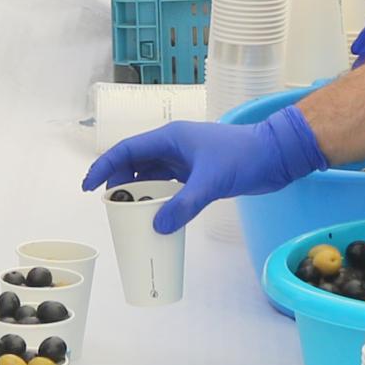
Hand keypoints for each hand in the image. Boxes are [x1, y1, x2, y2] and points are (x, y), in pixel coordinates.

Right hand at [80, 105, 322, 236]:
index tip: (88, 187)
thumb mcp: (211, 182)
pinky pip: (168, 186)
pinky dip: (158, 199)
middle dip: (119, 184)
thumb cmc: (244, 157)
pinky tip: (156, 215)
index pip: (126, 150)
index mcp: (170, 137)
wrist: (275, 155)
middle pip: (135, 163)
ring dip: (139, 193)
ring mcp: (185, 159)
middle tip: (112, 207)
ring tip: (130, 214)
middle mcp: (173, 146)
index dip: (104, 167)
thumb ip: (184, 205)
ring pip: (151, 176)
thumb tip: (158, 227)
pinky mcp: (197, 173)